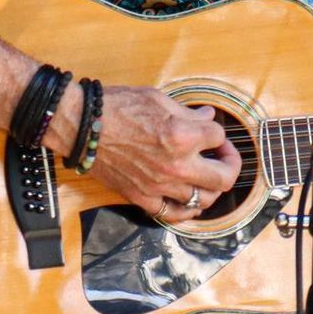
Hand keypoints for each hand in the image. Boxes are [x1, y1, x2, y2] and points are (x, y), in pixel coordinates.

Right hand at [72, 85, 242, 219]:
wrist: (82, 126)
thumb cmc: (117, 107)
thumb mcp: (158, 99)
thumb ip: (188, 112)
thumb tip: (208, 117)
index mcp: (182, 135)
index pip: (217, 136)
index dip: (217, 131)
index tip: (211, 130)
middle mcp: (176, 165)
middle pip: (223, 176)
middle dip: (230, 164)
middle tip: (225, 157)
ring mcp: (159, 185)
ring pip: (203, 200)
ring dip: (212, 188)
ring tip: (209, 177)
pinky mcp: (142, 197)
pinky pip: (173, 214)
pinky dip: (187, 210)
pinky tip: (190, 200)